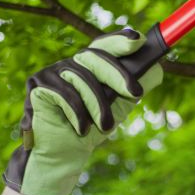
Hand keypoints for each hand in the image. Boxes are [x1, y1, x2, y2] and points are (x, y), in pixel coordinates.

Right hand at [3, 28, 162, 194]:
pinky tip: (80, 128)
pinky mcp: (37, 84)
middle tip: (135, 93)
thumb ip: (132, 88)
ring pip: (82, 78)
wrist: (64, 155)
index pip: (104, 46)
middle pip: (95, 56)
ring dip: (97, 106)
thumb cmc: (91, 129)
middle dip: (118, 75)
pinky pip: (64, 92)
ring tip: (104, 127)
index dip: (120, 40)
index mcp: (89, 66)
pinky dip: (76, 113)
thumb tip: (157, 70)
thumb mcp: (118, 107)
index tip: (138, 40)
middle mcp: (70, 64)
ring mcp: (52, 72)